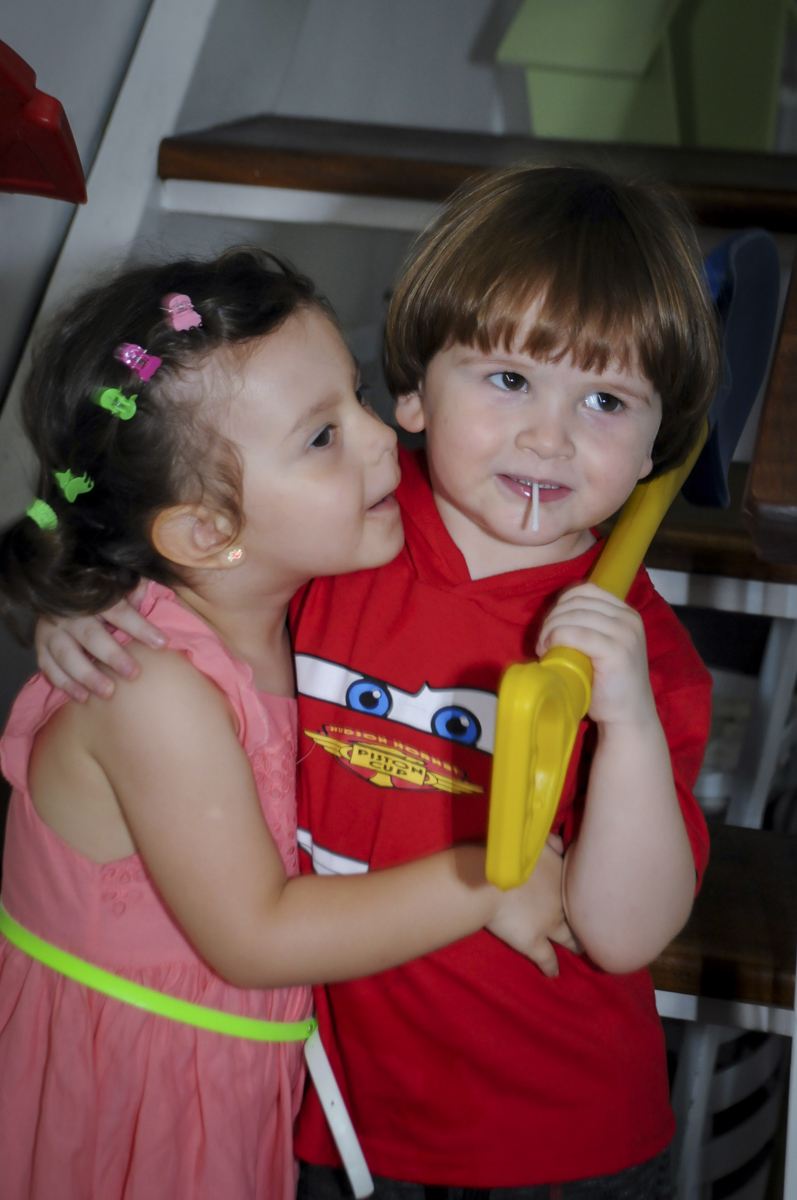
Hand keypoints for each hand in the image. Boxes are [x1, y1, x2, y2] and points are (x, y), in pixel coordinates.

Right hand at [35, 581, 164, 700]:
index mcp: (92, 597)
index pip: (119, 611)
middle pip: (91, 635)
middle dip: (113, 656)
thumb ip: (133, 591)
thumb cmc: (98, 597)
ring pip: (67, 655)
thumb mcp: (116, 587)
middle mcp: (70, 614)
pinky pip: (50, 668)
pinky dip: (65, 684)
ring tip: (108, 692)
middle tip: (133, 673)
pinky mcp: (41, 647)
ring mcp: (52, 631)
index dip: (140, 627)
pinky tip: (83, 697)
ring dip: (87, 675)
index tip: (161, 643)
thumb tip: (149, 593)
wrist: (57, 596)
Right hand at [486, 835, 579, 976]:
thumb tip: (561, 844)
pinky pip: (547, 958)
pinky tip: (553, 974)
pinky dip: (550, 967)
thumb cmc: (509, 855)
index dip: (583, 894)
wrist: (489, 880)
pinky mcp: (534, 942)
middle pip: (578, 915)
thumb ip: (551, 842)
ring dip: (575, 944)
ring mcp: (549, 925)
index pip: (578, 888)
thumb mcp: (534, 841)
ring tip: (582, 950)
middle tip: (593, 927)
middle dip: (586, 921)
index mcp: (561, 877)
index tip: (589, 898)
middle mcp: (560, 903)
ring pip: (569, 938)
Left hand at [536, 583, 655, 727]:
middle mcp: (628, 619)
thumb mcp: (602, 645)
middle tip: (541, 641)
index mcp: (626, 613)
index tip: (550, 625)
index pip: (587, 591)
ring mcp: (625, 634)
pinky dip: (556, 638)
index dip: (562, 603)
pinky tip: (548, 650)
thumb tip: (555, 615)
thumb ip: (589, 627)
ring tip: (543, 648)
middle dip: (552, 618)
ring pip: (574, 616)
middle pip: (578, 602)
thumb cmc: (609, 683)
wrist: (629, 714)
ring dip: (550, 629)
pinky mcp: (616, 651)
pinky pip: (576, 634)